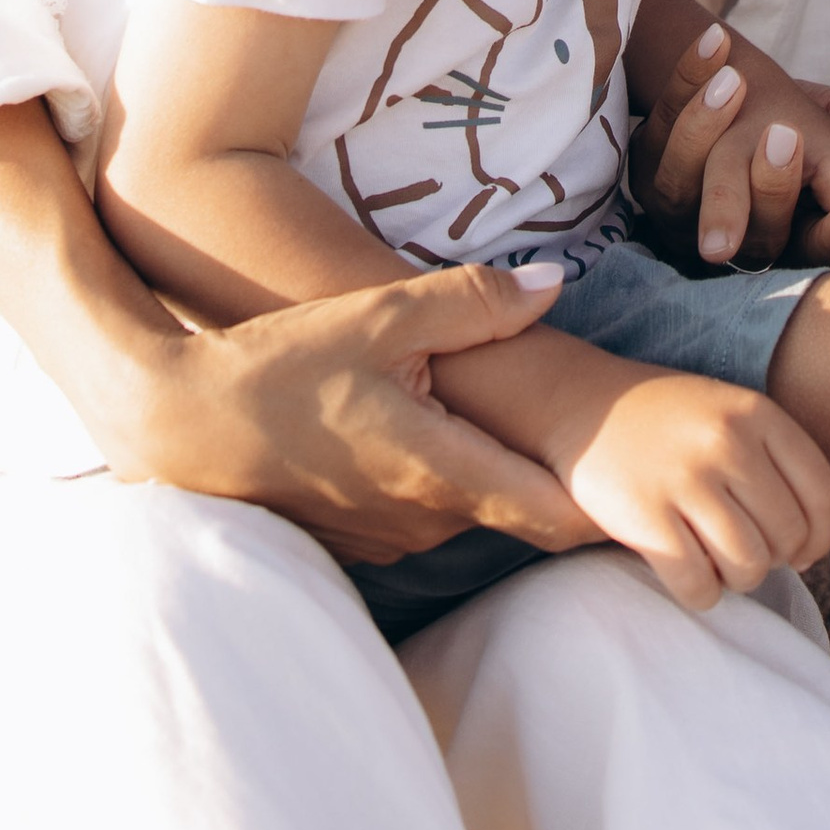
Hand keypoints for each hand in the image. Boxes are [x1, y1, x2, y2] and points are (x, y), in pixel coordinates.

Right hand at [116, 267, 599, 569]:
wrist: (179, 420)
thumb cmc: (281, 362)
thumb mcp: (379, 313)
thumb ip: (473, 301)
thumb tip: (555, 285)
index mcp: (441, 470)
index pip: (557, 515)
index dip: (608, 505)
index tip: (649, 484)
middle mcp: (421, 522)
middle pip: (519, 510)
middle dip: (556, 479)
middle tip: (595, 439)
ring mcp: (385, 541)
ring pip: (469, 513)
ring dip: (490, 477)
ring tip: (513, 426)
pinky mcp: (355, 544)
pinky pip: (422, 518)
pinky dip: (440, 485)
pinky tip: (430, 435)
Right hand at [542, 364, 829, 612]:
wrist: (580, 405)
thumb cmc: (670, 419)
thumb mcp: (735, 419)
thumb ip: (790, 464)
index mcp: (758, 414)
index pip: (824, 495)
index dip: (820, 536)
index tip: (797, 548)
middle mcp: (726, 442)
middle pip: (788, 538)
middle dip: (774, 559)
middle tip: (745, 551)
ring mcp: (684, 478)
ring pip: (749, 568)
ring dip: (737, 578)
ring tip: (716, 560)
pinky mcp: (644, 516)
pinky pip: (698, 586)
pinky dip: (700, 593)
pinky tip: (687, 572)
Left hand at [630, 18, 829, 283]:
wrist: (709, 95)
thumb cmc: (779, 120)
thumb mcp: (819, 115)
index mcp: (785, 240)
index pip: (815, 255)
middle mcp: (730, 242)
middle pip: (753, 237)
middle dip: (771, 189)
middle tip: (784, 136)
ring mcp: (677, 212)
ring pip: (683, 186)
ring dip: (707, 128)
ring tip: (737, 81)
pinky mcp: (641, 171)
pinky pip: (654, 130)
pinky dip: (684, 77)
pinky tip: (716, 40)